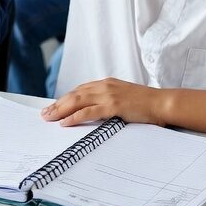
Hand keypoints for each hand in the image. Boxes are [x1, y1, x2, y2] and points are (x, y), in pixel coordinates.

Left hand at [40, 78, 164, 126]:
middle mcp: (105, 86)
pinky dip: (75, 116)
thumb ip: (108, 101)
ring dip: (61, 110)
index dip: (65, 99)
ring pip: (78, 101)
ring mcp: (109, 94)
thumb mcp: (123, 98)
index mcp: (107, 83)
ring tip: (49, 118)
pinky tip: (66, 122)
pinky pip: (89, 111)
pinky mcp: (114, 105)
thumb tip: (94, 111)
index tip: (53, 107)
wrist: (161, 103)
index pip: (80, 90)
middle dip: (58, 104)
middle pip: (75, 94)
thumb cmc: (145, 104)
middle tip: (44, 114)